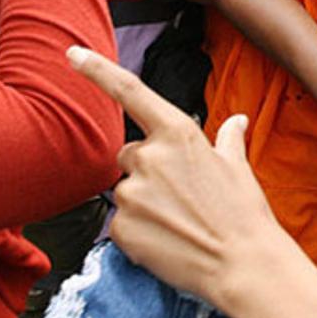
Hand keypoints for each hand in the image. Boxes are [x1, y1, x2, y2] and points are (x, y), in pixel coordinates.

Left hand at [66, 47, 280, 304]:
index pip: (129, 91)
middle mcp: (149, 156)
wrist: (243, 264)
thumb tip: (236, 121)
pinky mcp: (121, 227)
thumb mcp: (238, 167)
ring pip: (126, 191)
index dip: (97, 69)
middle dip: (146, 170)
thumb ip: (228, 139)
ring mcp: (132, 192)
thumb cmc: (244, 213)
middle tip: (179, 196)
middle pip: (128, 154)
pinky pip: (120, 224)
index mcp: (176, 132)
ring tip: (177, 221)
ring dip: (144, 202)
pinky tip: (166, 240)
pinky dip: (138, 231)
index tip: (72, 53)